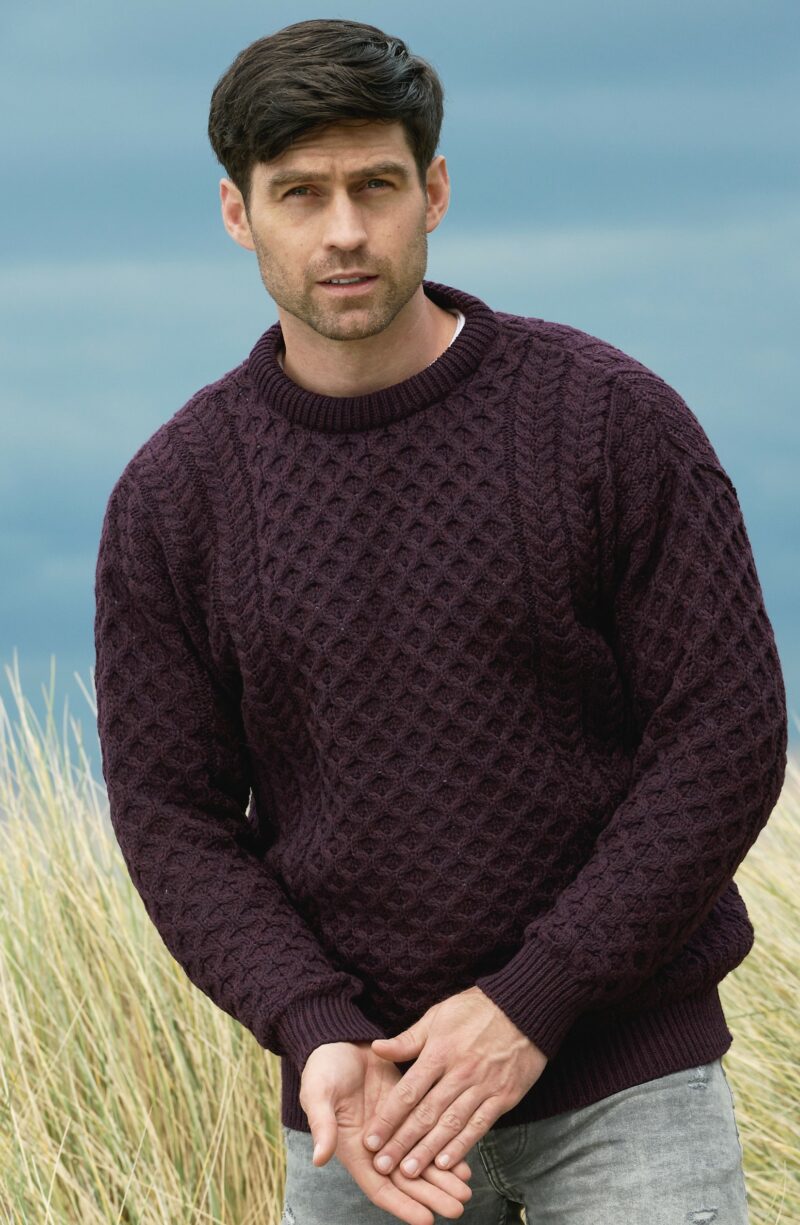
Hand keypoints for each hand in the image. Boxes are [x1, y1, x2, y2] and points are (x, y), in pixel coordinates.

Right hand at [300, 1040, 472, 1224]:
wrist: (340, 1041)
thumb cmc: (323, 1068)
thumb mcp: (319, 1094)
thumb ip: (322, 1125)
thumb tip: (320, 1158)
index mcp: (354, 1150)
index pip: (380, 1187)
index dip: (403, 1205)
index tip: (426, 1220)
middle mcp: (377, 1148)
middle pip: (407, 1181)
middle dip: (432, 1196)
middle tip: (459, 1207)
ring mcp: (394, 1131)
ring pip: (421, 1161)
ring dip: (443, 1178)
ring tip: (466, 1190)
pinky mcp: (408, 1111)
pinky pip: (428, 1136)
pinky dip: (445, 1150)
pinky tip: (464, 1161)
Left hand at [362, 987, 547, 1177]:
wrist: (525, 1009)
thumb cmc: (476, 1010)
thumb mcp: (438, 1015)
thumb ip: (408, 1039)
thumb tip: (376, 1049)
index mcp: (440, 1051)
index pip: (408, 1091)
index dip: (388, 1118)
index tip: (370, 1140)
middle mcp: (460, 1072)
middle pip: (426, 1114)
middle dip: (402, 1143)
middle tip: (382, 1166)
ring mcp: (483, 1086)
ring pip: (451, 1125)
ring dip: (428, 1151)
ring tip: (408, 1173)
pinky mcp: (503, 1097)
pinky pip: (479, 1126)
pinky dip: (462, 1146)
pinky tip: (446, 1164)